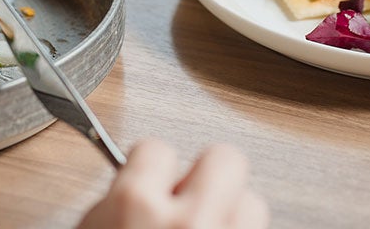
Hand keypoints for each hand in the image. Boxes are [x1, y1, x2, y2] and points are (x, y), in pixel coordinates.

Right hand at [76, 139, 269, 228]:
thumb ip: (118, 204)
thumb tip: (138, 184)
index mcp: (135, 207)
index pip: (156, 148)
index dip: (150, 168)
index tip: (148, 183)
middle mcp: (189, 223)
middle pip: (223, 158)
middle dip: (206, 178)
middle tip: (188, 202)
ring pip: (252, 203)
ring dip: (230, 217)